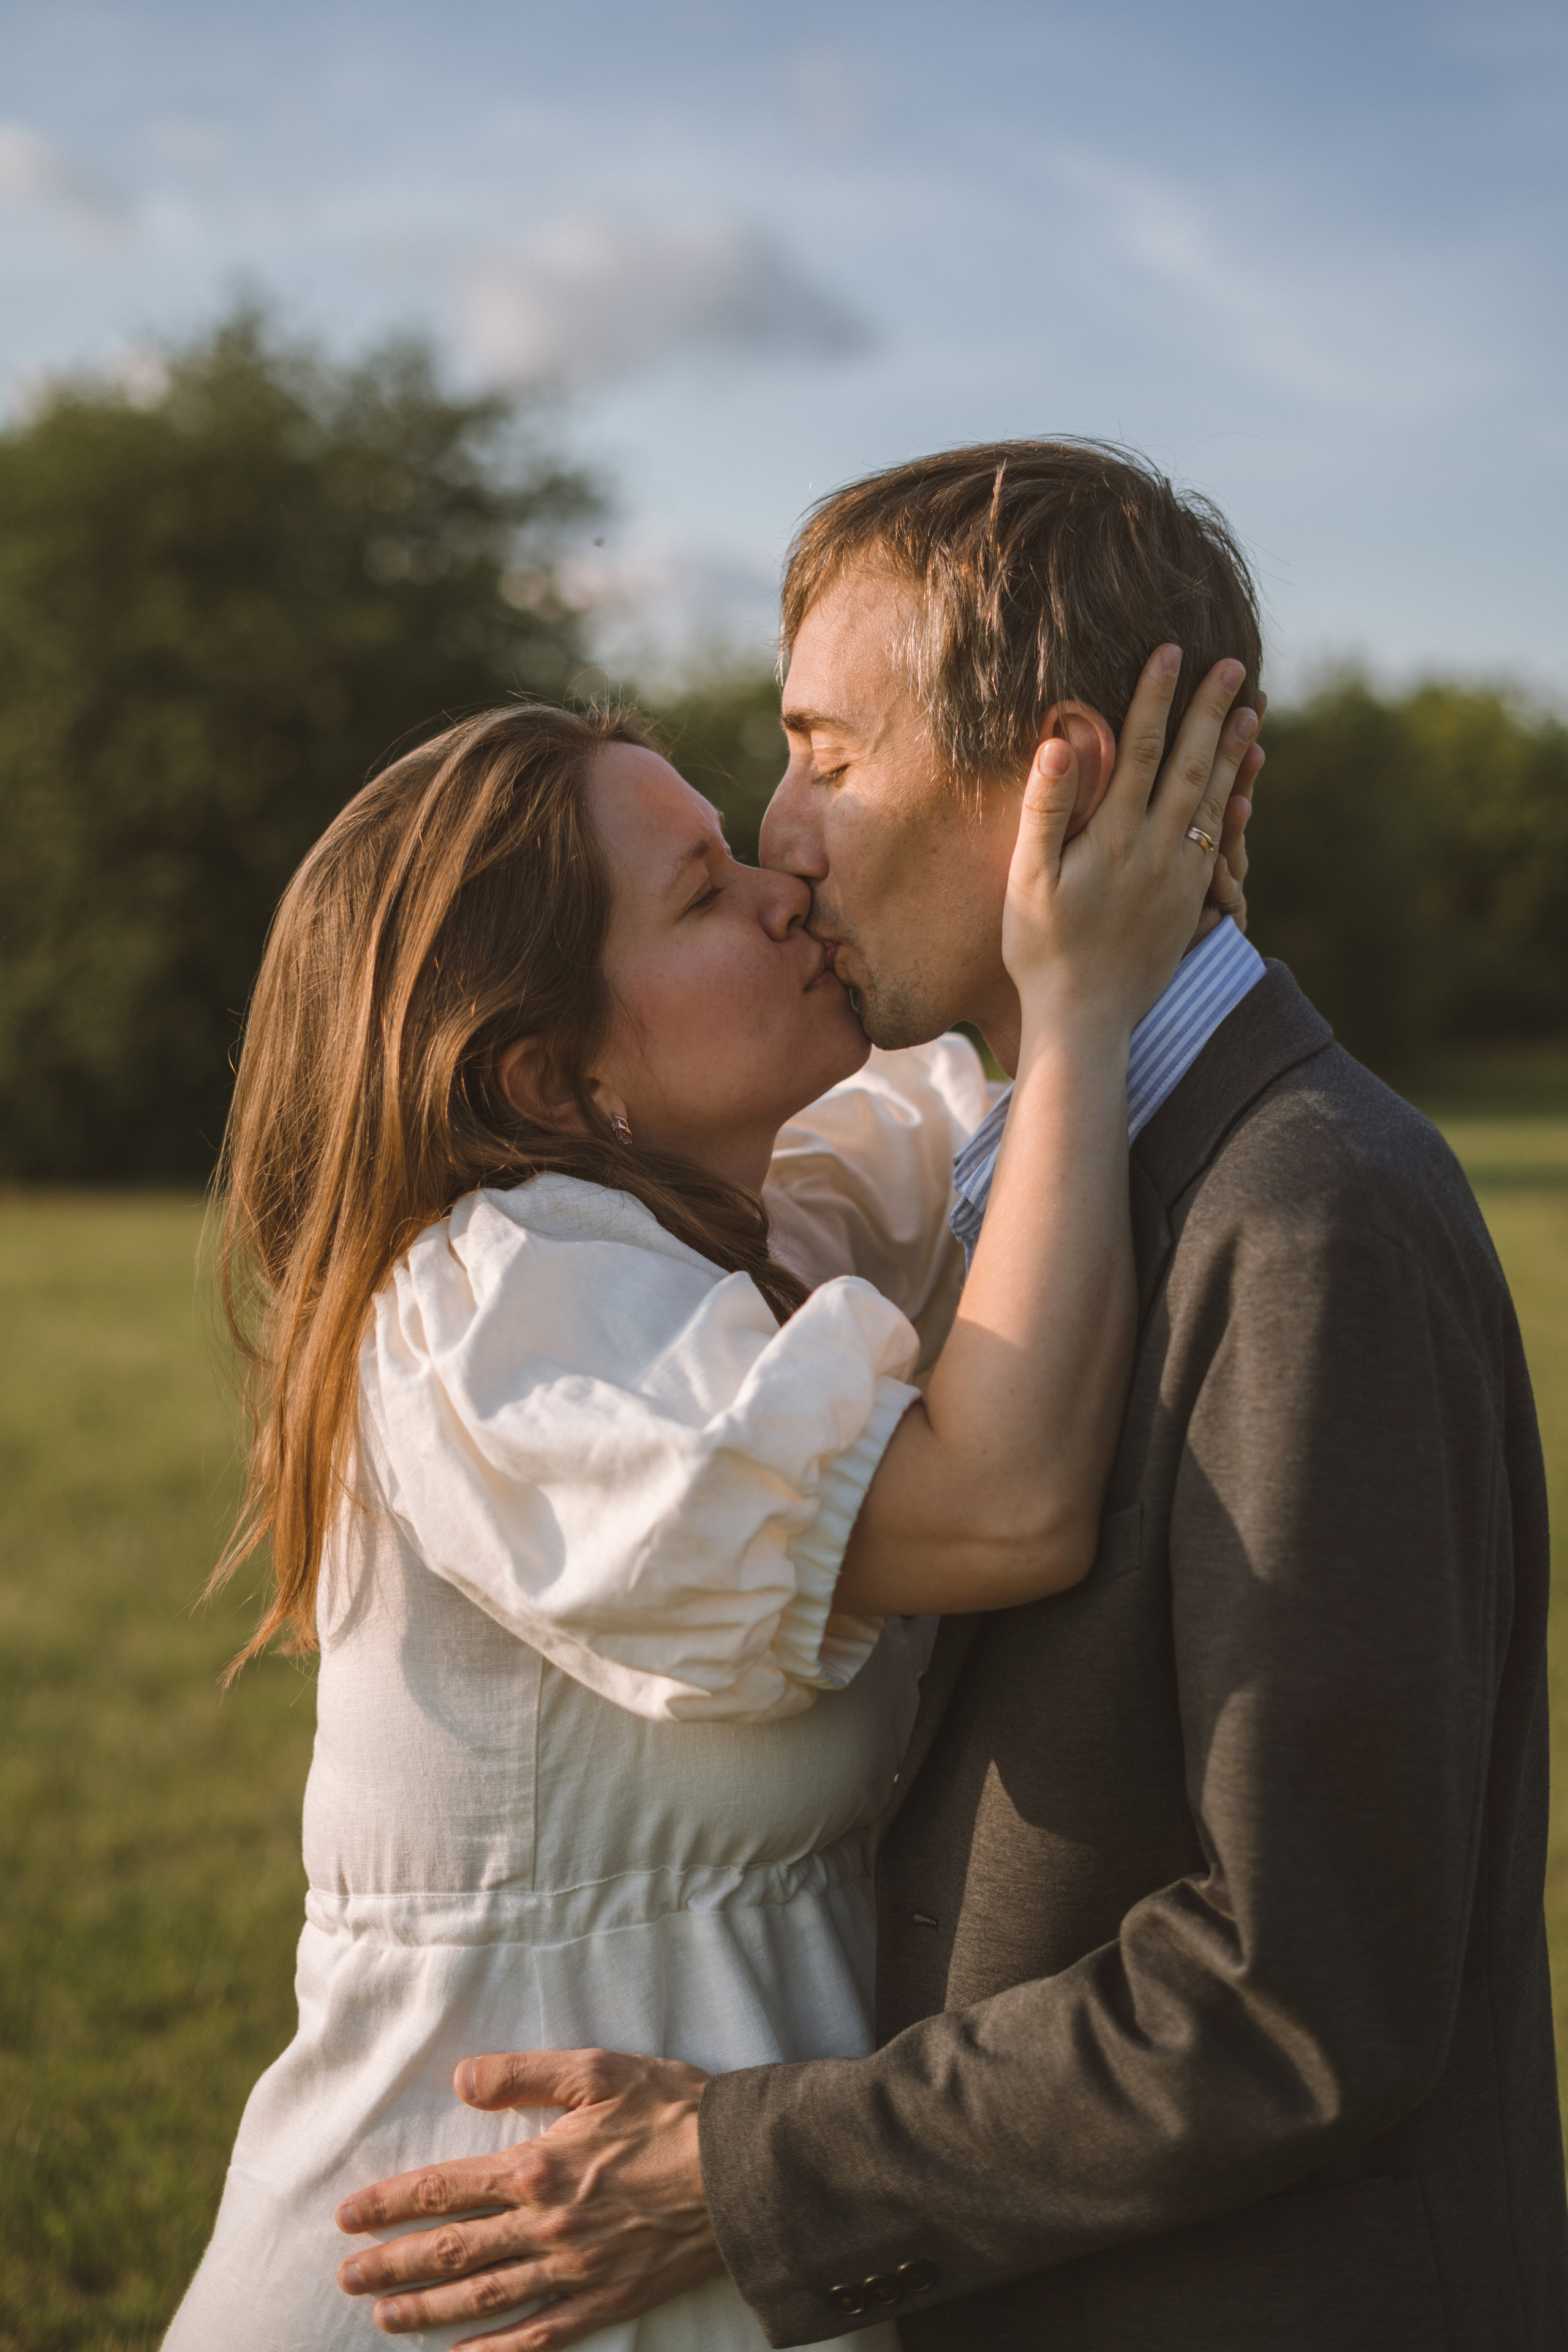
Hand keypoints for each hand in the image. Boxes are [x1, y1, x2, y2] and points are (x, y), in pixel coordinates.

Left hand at [335, 2048, 719, 2348]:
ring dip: (427, 2309)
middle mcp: (545, 2226)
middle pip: (451, 2250)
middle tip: (345, 2279)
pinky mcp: (604, 2303)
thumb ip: (524, 2075)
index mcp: (537, 2167)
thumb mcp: (597, 2071)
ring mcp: (573, 2272)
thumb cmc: (672, 2111)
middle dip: (391, 2265)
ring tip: (384, 2316)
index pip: (444, 2189)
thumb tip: (461, 2079)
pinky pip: (537, 2338)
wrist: (741, 2170)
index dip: (389, 2204)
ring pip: (483, 2298)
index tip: (347, 2217)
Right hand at [1002, 648, 1259, 1031]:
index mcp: (1114, 837)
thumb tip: (1059, 743)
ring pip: (1215, 801)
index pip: (1142, 750)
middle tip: (1235, 665)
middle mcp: (1156, 851)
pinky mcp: (1191, 903)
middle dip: (1212, 711)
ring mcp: (1180, 878)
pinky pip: (1220, 845)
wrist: (1085, 1019)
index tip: (1172, 651)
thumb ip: (1046, 809)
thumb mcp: (1028, 879)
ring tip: (1252, 710)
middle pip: (1193, 765)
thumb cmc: (1041, 949)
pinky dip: (1235, 809)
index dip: (1157, 697)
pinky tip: (1244, 792)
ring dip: (1235, 752)